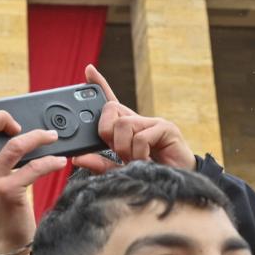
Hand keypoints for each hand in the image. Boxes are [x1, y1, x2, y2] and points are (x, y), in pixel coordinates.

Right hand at [0, 89, 67, 254]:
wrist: (5, 244)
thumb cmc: (3, 211)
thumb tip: (13, 134)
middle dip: (2, 117)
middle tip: (20, 124)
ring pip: (14, 144)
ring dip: (38, 136)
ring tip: (52, 137)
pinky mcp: (8, 192)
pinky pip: (33, 166)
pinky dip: (51, 161)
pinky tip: (60, 161)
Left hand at [70, 65, 194, 174]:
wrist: (178, 183)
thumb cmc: (150, 175)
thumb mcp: (119, 171)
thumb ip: (99, 164)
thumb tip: (77, 158)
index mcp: (127, 129)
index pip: (111, 103)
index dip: (100, 86)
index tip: (88, 70)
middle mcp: (139, 121)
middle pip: (111, 109)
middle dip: (105, 131)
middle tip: (116, 151)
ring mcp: (154, 122)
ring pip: (123, 124)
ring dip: (123, 147)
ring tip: (134, 160)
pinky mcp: (166, 128)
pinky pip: (140, 137)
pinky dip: (139, 154)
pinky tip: (147, 161)